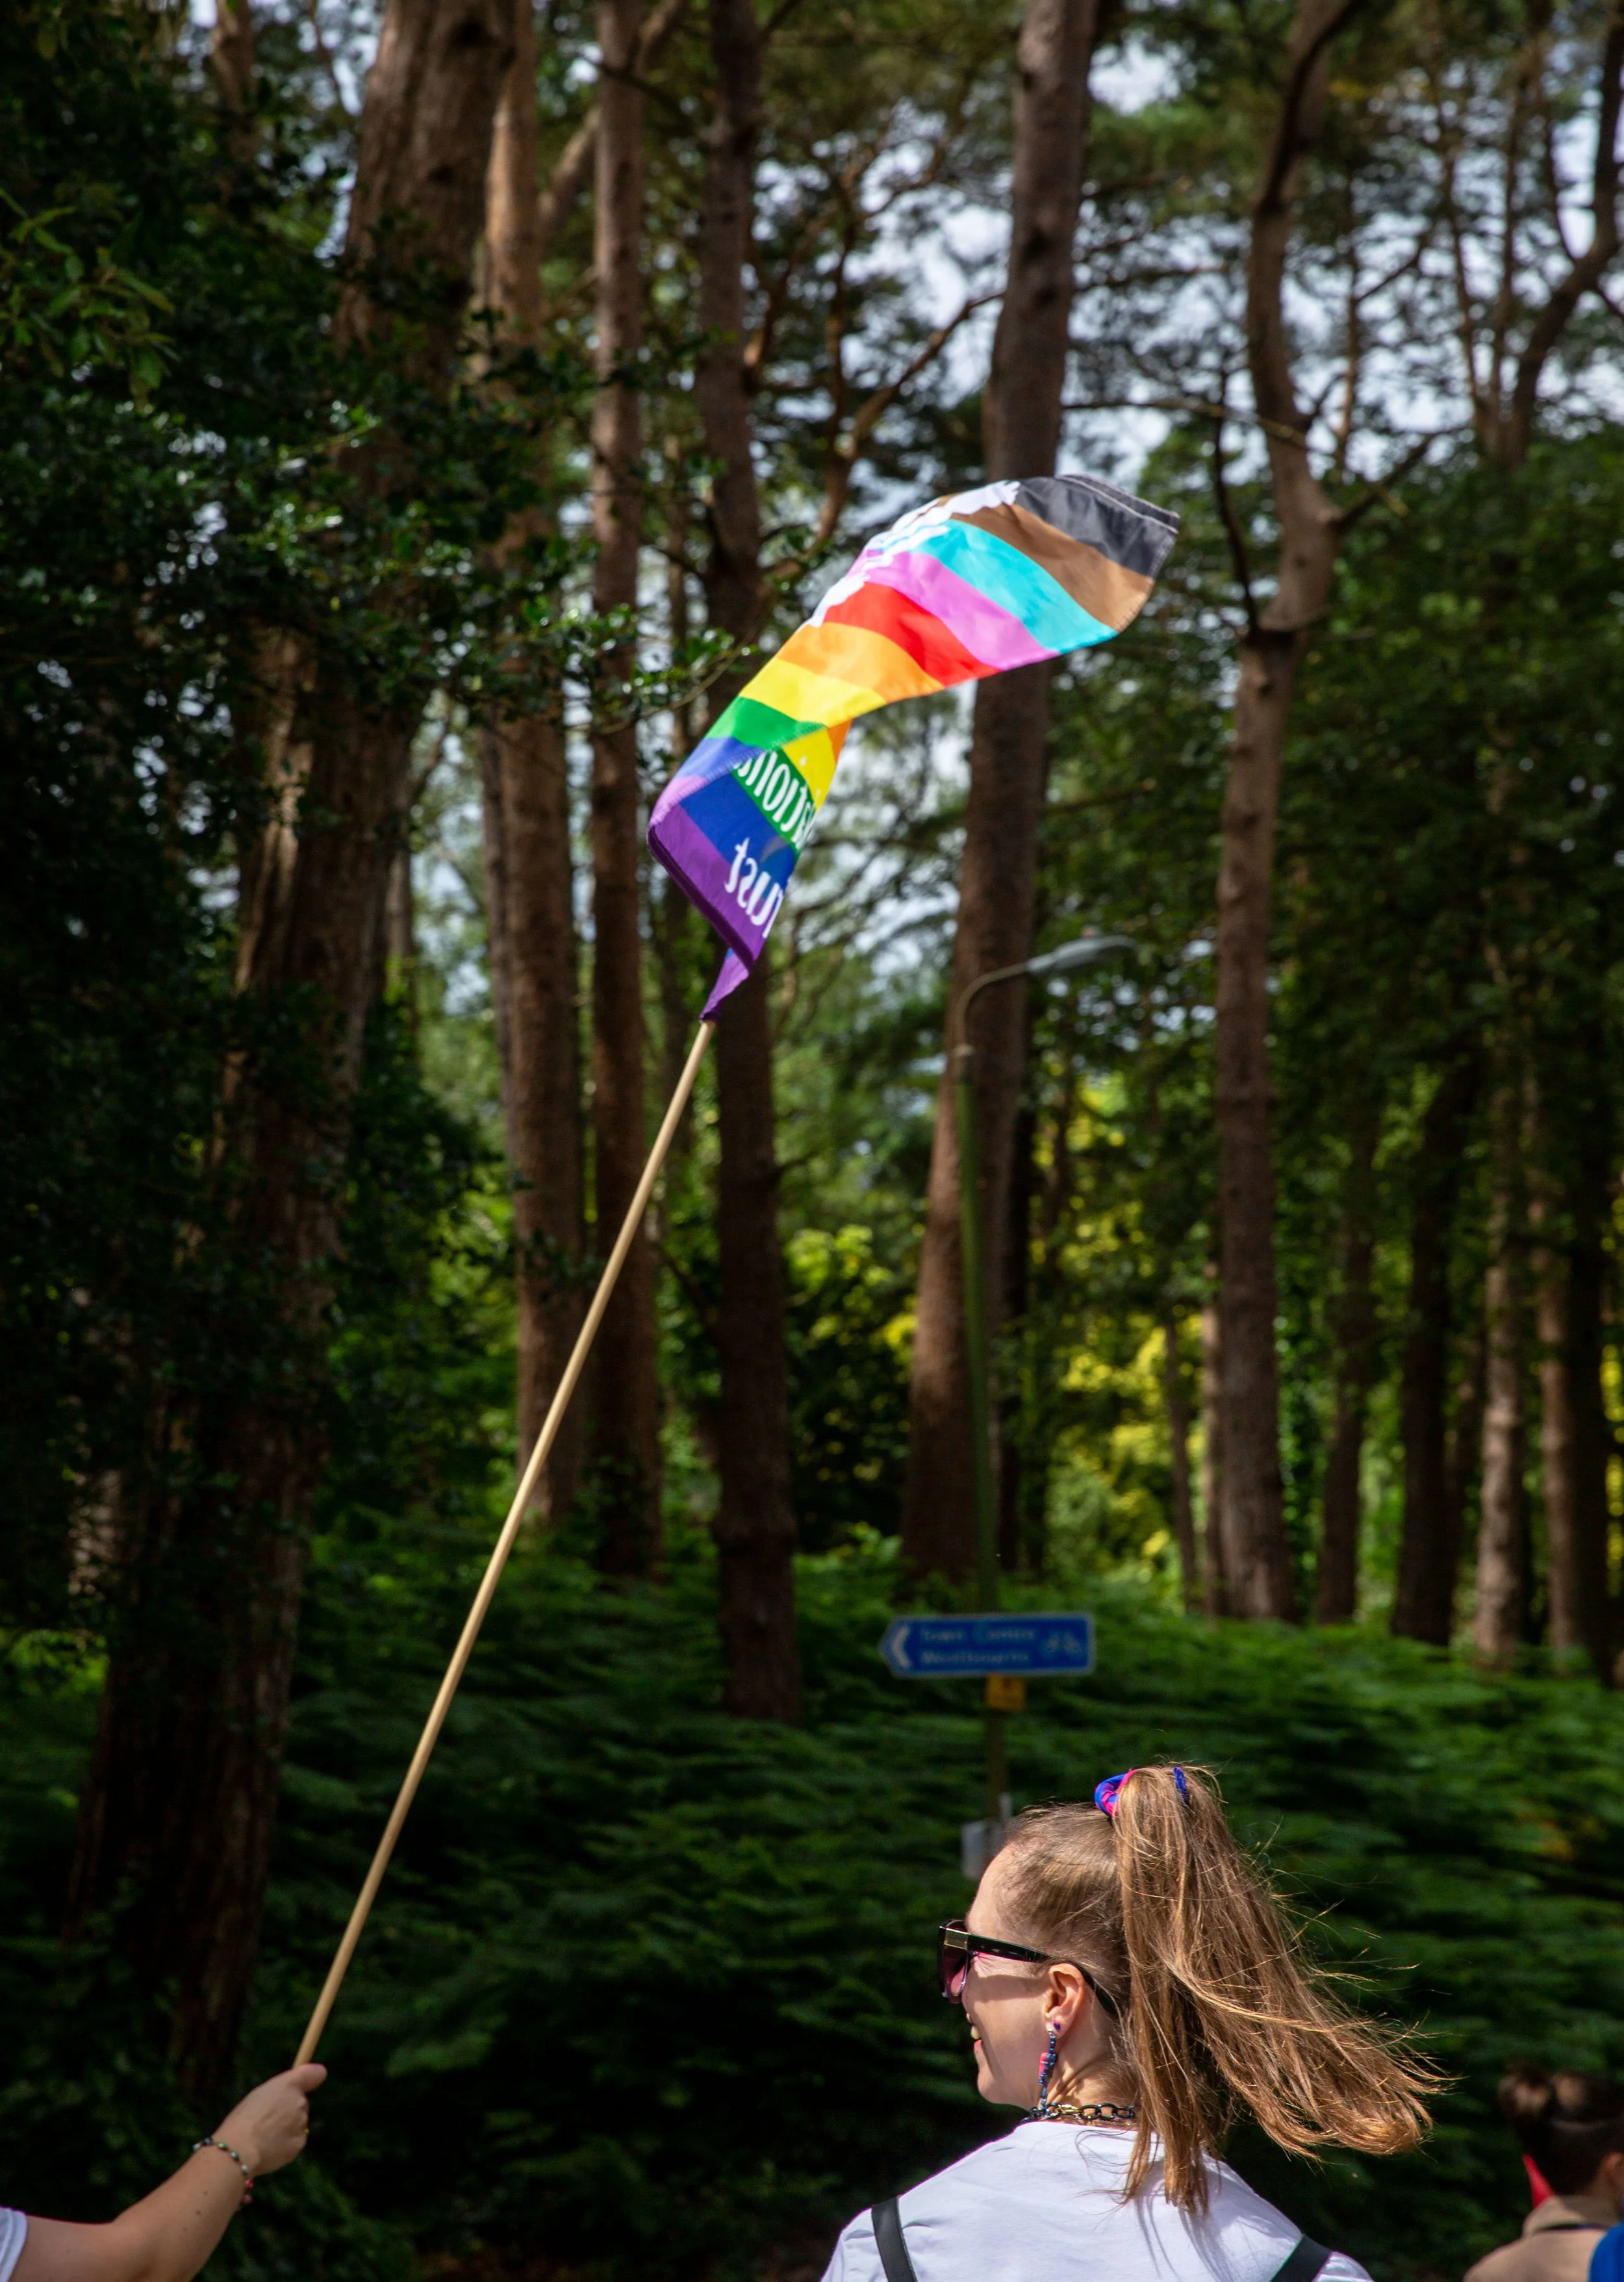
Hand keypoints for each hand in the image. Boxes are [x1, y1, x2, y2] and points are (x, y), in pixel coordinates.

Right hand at [212, 2064, 326, 2177]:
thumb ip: (280, 2091)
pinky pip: (295, 2141)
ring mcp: (302, 2122)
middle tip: (267, 2120)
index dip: (313, 2076)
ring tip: (265, 2135)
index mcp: (289, 2084)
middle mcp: (300, 2101)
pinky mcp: (300, 2143)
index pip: (315, 2073)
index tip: (310, 2081)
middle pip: (301, 2103)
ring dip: (287, 2128)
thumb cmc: (243, 2119)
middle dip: (289, 2110)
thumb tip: (294, 2094)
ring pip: (298, 2123)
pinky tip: (269, 2147)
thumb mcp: (259, 2095)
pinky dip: (286, 2144)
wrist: (239, 2148)